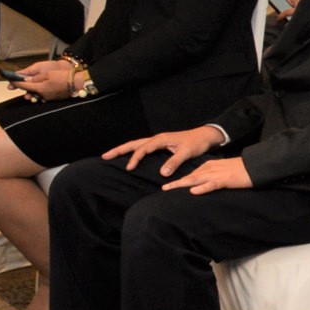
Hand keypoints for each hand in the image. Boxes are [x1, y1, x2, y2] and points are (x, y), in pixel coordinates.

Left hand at [13, 59, 77, 99]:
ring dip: (31, 90)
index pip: (24, 86)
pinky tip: (39, 88)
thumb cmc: (63, 77)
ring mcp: (48, 97)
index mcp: (40, 88)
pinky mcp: (53, 98)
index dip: (16, 83)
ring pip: (35, 94)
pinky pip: (42, 95)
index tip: (10, 80)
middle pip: (29, 91)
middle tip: (16, 83)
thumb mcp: (48, 73)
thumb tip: (27, 79)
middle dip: (23, 87)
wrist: (77, 83)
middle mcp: (42, 95)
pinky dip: (39, 92)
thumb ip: (36, 77)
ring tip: (28, 86)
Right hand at [107, 126, 222, 174]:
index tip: (129, 168)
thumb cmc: (196, 143)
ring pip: (137, 144)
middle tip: (105, 156)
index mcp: (161, 139)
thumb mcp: (187, 153)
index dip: (135, 158)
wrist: (205, 136)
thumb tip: (162, 173)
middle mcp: (157, 138)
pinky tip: (128, 156)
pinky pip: (143, 147)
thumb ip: (174, 162)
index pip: (143, 149)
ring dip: (124, 149)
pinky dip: (133, 151)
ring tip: (110, 155)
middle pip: (134, 143)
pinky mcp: (160, 144)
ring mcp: (158, 141)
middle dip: (119, 149)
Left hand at [164, 152, 252, 194]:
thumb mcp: (226, 170)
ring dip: (183, 184)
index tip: (170, 186)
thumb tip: (206, 183)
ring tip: (170, 189)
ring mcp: (217, 174)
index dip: (181, 180)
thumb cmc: (243, 170)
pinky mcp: (225, 180)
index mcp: (211, 166)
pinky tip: (194, 191)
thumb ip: (215, 175)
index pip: (193, 174)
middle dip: (176, 183)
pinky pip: (211, 185)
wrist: (256, 166)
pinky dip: (202, 188)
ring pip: (196, 180)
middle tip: (164, 189)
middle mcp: (211, 169)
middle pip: (191, 177)